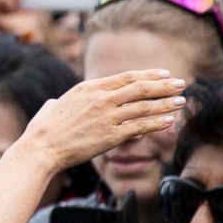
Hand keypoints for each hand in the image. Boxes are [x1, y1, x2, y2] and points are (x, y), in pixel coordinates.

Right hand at [22, 69, 185, 173]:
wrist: (41, 148)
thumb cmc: (43, 130)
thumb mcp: (51, 107)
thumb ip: (58, 102)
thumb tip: (53, 104)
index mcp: (89, 88)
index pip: (126, 77)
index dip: (148, 75)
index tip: (164, 74)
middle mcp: (101, 99)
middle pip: (141, 88)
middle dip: (164, 85)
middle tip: (181, 84)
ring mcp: (107, 117)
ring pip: (144, 106)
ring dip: (166, 103)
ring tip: (181, 101)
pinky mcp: (111, 136)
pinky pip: (140, 127)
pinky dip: (157, 123)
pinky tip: (169, 121)